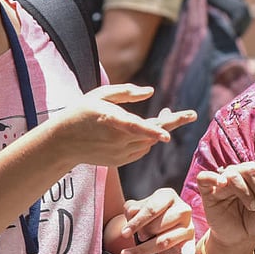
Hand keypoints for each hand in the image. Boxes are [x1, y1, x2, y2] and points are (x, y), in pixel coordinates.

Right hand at [47, 84, 196, 168]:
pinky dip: (148, 139)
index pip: (135, 127)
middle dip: (171, 122)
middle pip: (151, 133)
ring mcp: (118, 153)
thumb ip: (126, 92)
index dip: (152, 130)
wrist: (63, 142)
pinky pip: (141, 150)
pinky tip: (146, 129)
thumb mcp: (101, 94)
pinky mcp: (119, 161)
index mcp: (111, 121)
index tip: (167, 135)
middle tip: (191, 115)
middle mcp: (116, 140)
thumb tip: (150, 92)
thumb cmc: (82, 112)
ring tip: (165, 113)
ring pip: (149, 142)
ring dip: (159, 129)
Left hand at [118, 188, 195, 253]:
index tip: (124, 233)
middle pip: (159, 226)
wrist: (164, 223)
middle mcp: (183, 210)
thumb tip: (131, 213)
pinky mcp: (191, 244)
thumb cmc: (149, 214)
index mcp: (169, 196)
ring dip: (146, 249)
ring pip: (166, 241)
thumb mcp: (139, 207)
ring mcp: (189, 228)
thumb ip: (132, 208)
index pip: (152, 209)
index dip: (136, 222)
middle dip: (144, 233)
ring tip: (133, 251)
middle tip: (137, 237)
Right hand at [196, 161, 254, 247]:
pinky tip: (223, 184)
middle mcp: (239, 175)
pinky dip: (213, 178)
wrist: (241, 238)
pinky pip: (204, 178)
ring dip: (245, 190)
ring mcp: (223, 182)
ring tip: (253, 206)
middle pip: (249, 168)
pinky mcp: (208, 192)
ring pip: (232, 174)